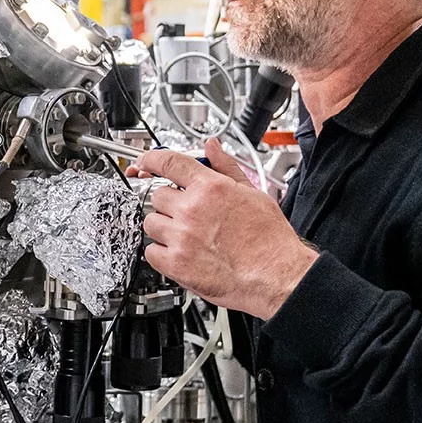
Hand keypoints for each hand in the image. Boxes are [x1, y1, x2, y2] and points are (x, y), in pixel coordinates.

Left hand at [132, 137, 317, 319]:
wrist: (276, 275)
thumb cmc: (269, 239)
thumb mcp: (253, 192)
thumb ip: (226, 167)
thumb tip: (212, 147)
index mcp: (210, 188)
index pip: (168, 162)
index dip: (151, 158)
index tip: (145, 161)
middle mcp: (192, 209)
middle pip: (157, 195)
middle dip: (170, 204)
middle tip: (187, 215)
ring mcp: (181, 236)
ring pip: (151, 223)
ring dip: (164, 228)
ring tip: (187, 237)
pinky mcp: (175, 263)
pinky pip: (151, 252)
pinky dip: (161, 254)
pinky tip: (181, 253)